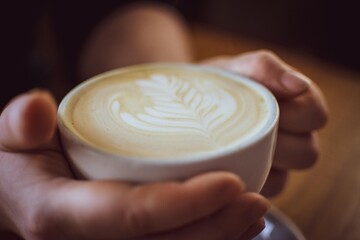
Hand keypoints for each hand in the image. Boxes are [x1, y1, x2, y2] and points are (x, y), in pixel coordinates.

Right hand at [0, 90, 269, 239]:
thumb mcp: (11, 137)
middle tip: (257, 199)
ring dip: (221, 238)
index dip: (183, 204)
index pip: (130, 215)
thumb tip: (36, 108)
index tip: (231, 182)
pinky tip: (233, 226)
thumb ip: (21, 124)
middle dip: (216, 227)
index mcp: (62, 216)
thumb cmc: (20, 163)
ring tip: (255, 212)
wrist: (20, 192)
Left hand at [201, 50, 328, 196]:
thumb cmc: (217, 85)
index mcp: (294, 107)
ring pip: (284, 177)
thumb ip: (265, 67)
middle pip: (307, 153)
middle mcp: (290, 139)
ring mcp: (273, 165)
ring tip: (231, 143)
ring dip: (258, 160)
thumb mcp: (235, 69)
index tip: (264, 101)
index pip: (316, 115)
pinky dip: (244, 176)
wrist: (181, 106)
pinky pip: (258, 190)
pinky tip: (225, 161)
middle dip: (275, 140)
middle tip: (243, 126)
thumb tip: (299, 84)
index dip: (294, 112)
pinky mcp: (254, 182)